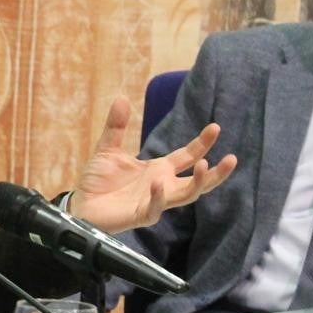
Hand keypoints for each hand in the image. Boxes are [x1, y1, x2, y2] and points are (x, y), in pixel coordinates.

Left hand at [69, 97, 237, 232]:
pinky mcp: (140, 215)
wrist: (80, 206)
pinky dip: (158, 197)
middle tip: (231, 158)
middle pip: (197, 182)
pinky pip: (155, 209)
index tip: (215, 128)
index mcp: (158, 170)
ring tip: (206, 166)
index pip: (187, 156)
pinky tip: (159, 184)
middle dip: (216, 172)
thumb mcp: (108, 148)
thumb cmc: (98, 182)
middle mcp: (162, 186)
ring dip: (198, 183)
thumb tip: (121, 98)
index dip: (202, 144)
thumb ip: (117, 126)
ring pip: (185, 196)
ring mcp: (154, 201)